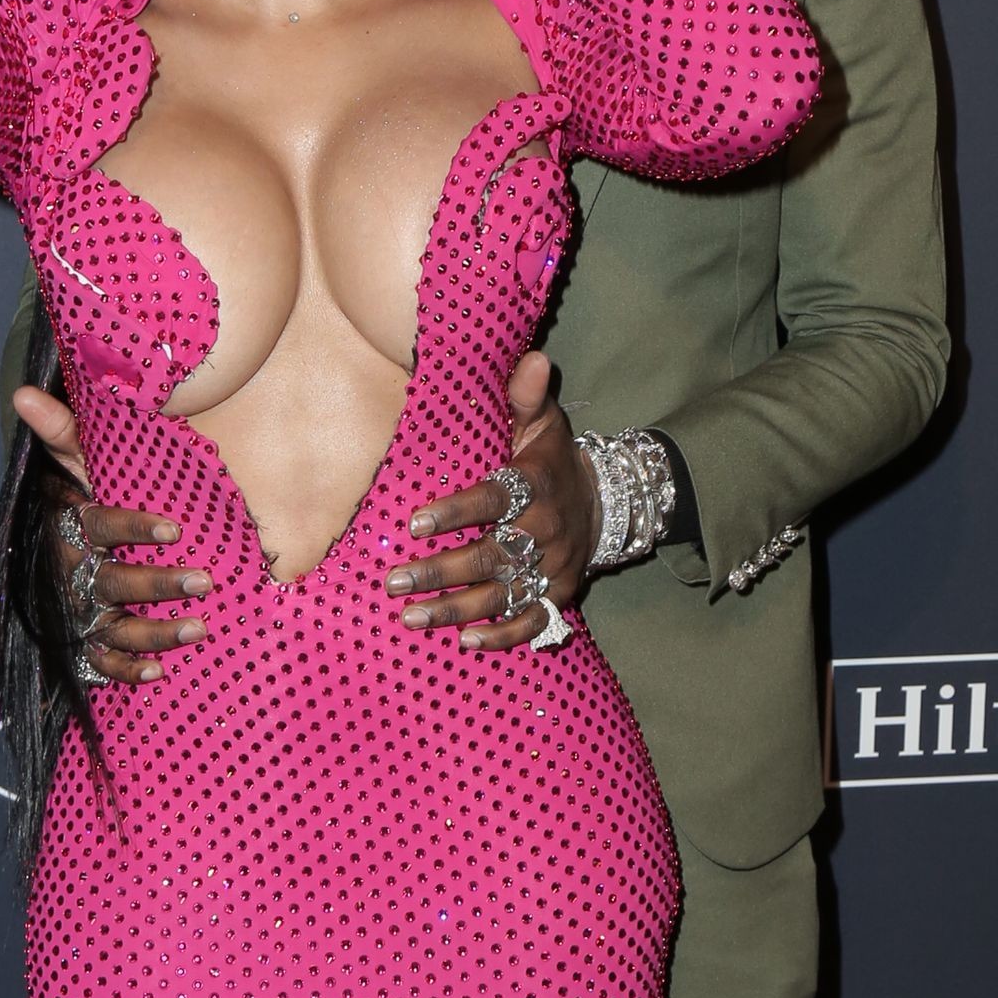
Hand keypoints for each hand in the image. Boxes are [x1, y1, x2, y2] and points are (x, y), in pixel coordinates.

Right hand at [13, 385, 210, 685]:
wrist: (54, 547)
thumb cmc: (77, 495)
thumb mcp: (71, 463)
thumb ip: (59, 430)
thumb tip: (23, 392)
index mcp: (72, 526)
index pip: (101, 526)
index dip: (134, 528)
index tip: (174, 529)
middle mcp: (73, 572)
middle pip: (113, 583)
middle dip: (158, 584)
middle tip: (205, 580)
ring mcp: (76, 610)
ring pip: (113, 628)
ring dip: (155, 632)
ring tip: (198, 628)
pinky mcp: (81, 640)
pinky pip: (100, 663)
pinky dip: (126, 670)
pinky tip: (158, 671)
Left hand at [383, 351, 601, 649]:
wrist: (603, 501)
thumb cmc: (551, 458)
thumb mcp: (543, 422)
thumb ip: (526, 395)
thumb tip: (530, 356)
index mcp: (535, 484)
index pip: (495, 499)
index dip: (457, 511)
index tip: (416, 521)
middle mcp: (546, 530)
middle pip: (491, 556)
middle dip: (440, 571)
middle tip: (394, 579)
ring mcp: (554, 567)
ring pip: (503, 594)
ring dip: (456, 609)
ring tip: (410, 615)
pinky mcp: (559, 595)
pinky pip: (533, 622)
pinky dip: (502, 635)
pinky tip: (465, 641)